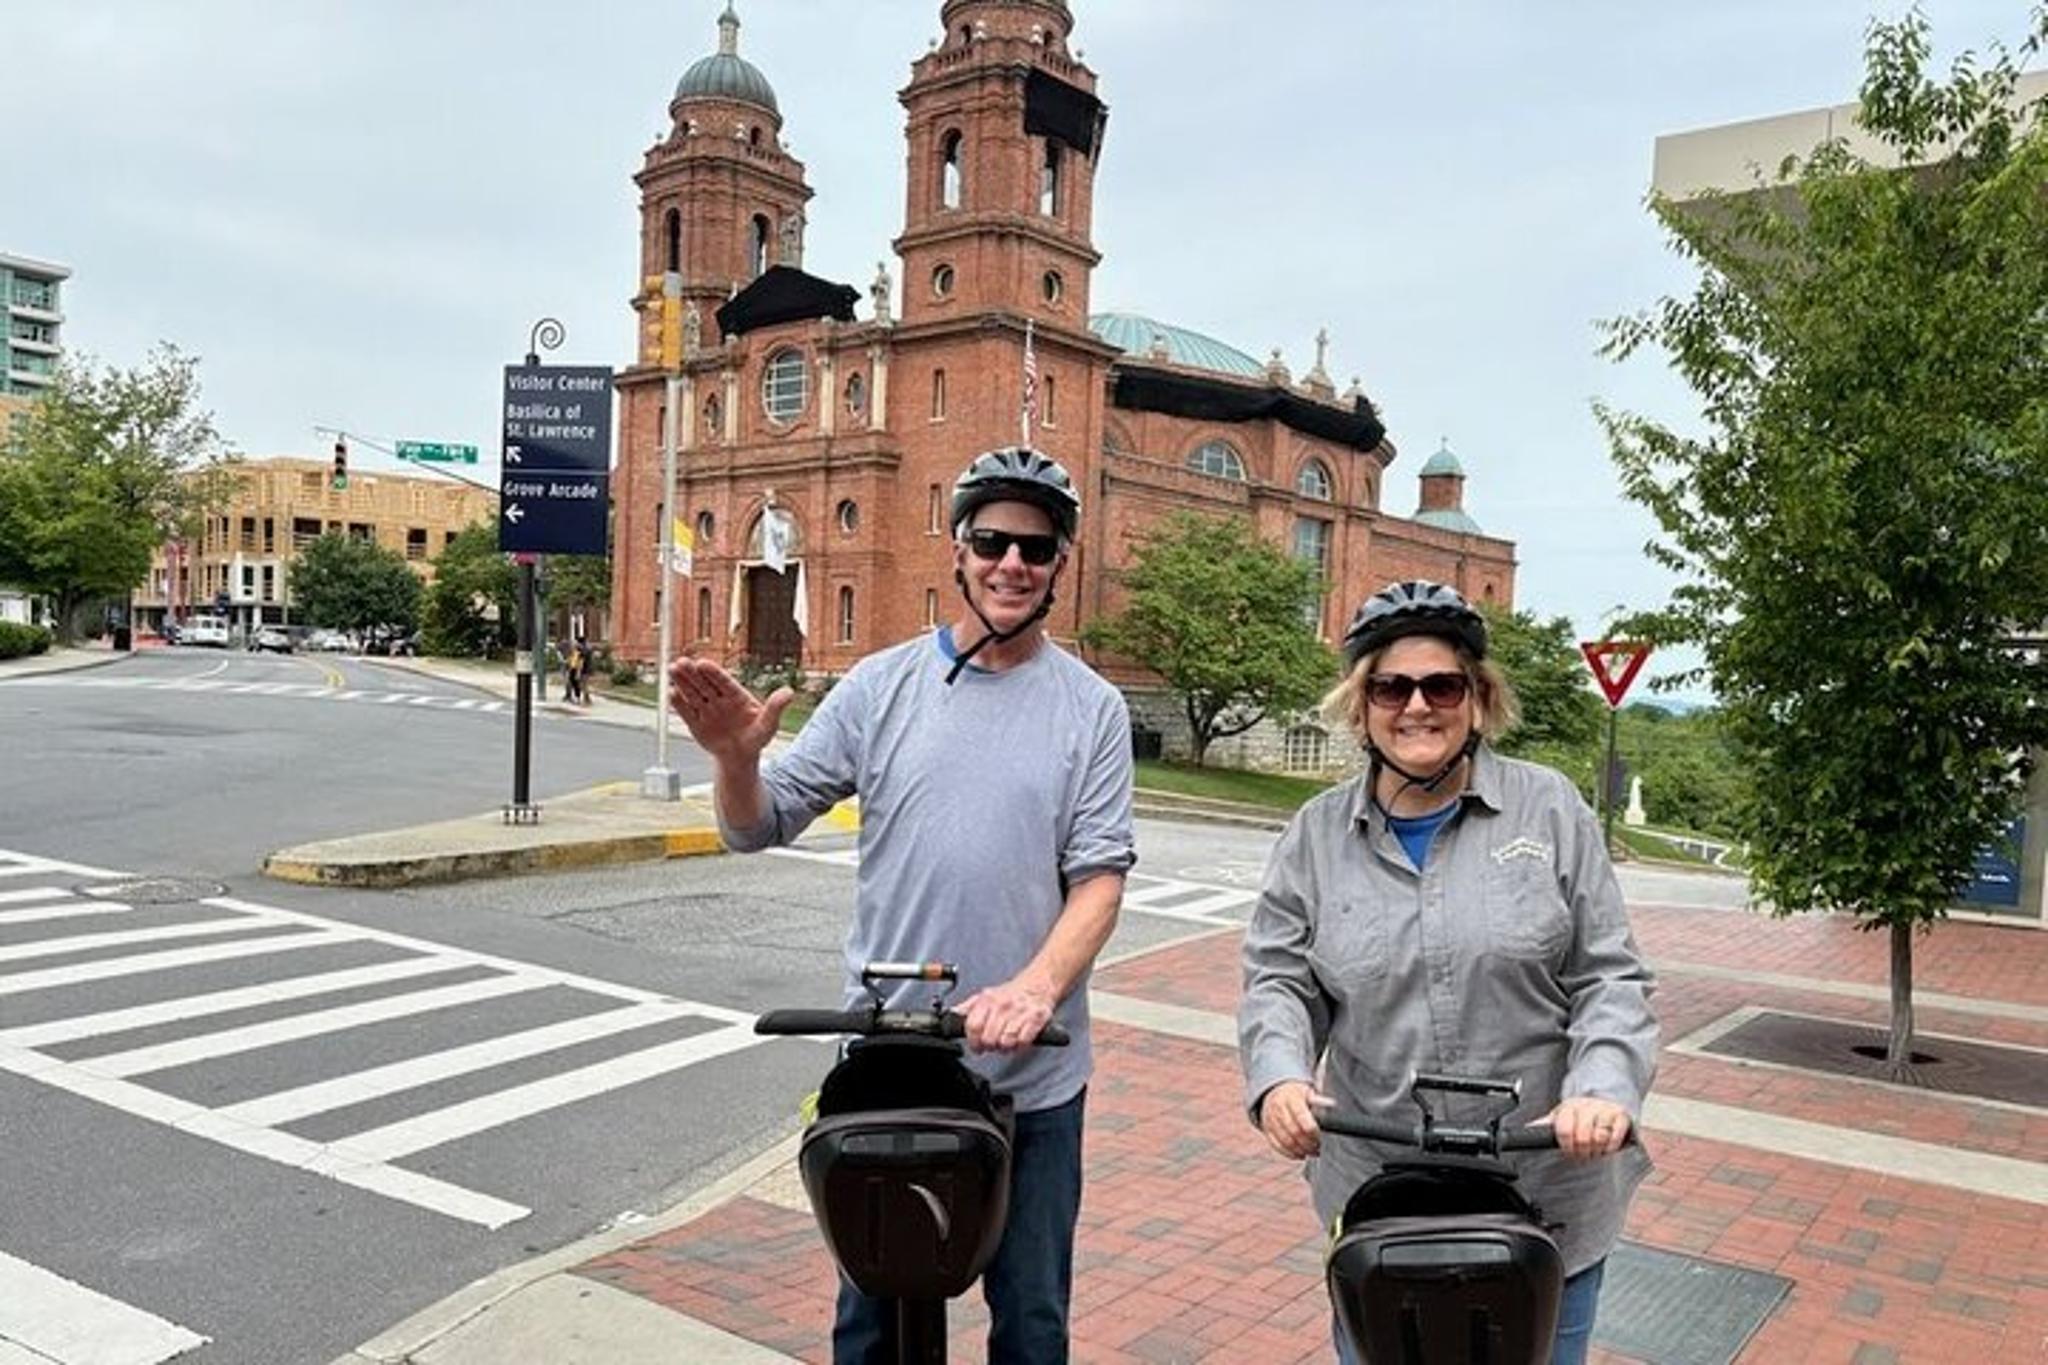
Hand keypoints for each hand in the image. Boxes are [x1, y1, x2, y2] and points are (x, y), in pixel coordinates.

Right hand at [667, 657, 792, 766]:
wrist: (740, 758)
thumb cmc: (756, 738)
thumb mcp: (769, 724)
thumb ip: (776, 707)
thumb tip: (789, 692)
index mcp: (737, 696)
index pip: (723, 682)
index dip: (713, 673)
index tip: (703, 664)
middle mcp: (719, 700)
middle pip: (704, 684)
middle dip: (693, 673)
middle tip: (681, 662)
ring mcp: (706, 710)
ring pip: (693, 694)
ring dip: (682, 682)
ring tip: (672, 669)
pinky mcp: (696, 723)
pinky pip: (686, 712)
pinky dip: (679, 703)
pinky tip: (671, 692)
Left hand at [955, 977, 1055, 1053]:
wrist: (1038, 983)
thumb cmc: (1010, 994)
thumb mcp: (985, 996)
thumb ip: (966, 1008)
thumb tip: (950, 1016)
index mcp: (987, 1000)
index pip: (973, 1026)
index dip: (973, 1041)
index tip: (976, 1047)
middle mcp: (1003, 1005)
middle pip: (989, 1038)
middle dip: (990, 1046)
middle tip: (993, 1044)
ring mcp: (1020, 1012)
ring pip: (1006, 1042)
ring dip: (1005, 1047)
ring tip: (1007, 1041)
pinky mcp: (1036, 1019)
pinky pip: (1023, 1041)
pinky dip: (1020, 1045)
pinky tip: (1019, 1039)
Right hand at [1258, 1080, 1330, 1159]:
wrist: (1276, 1092)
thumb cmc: (1298, 1095)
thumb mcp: (1309, 1093)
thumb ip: (1319, 1102)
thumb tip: (1332, 1108)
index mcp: (1291, 1097)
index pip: (1302, 1117)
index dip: (1313, 1131)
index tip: (1321, 1138)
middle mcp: (1279, 1108)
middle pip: (1294, 1132)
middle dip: (1308, 1144)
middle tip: (1319, 1148)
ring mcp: (1271, 1120)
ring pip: (1285, 1141)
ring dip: (1301, 1150)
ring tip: (1312, 1152)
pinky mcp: (1267, 1130)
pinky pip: (1277, 1146)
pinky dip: (1290, 1153)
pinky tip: (1301, 1154)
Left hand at [1537, 1096, 1631, 1160]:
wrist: (1604, 1099)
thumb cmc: (1580, 1113)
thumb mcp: (1561, 1116)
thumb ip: (1545, 1124)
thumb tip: (1527, 1129)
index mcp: (1569, 1107)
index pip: (1564, 1130)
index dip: (1566, 1146)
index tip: (1569, 1152)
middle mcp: (1587, 1106)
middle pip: (1583, 1137)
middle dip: (1582, 1152)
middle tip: (1583, 1156)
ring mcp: (1605, 1110)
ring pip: (1599, 1137)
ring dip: (1596, 1151)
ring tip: (1594, 1152)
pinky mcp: (1621, 1116)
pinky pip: (1615, 1136)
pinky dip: (1610, 1147)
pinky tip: (1606, 1148)